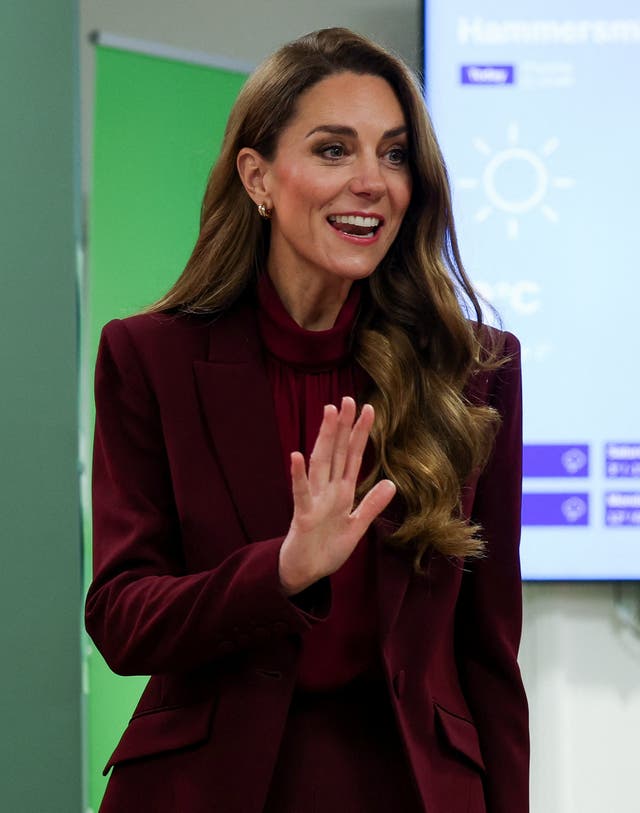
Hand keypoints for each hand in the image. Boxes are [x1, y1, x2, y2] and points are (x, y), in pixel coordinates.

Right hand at [278, 396, 395, 595]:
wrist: (305, 574)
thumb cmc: (326, 549)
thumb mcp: (356, 528)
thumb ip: (371, 505)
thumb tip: (392, 484)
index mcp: (342, 492)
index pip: (352, 456)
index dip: (360, 433)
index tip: (368, 409)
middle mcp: (328, 490)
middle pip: (336, 452)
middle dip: (343, 426)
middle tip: (347, 398)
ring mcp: (315, 500)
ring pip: (321, 463)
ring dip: (324, 438)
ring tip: (328, 413)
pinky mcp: (303, 516)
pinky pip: (301, 493)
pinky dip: (298, 475)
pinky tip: (296, 455)